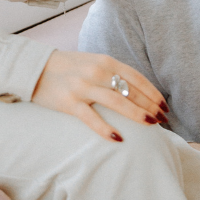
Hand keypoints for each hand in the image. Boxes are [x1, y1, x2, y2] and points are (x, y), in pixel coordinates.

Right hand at [31, 50, 169, 141]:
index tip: (164, 106)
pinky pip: (91, 118)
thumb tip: (137, 90)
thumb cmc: (69, 67)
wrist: (35, 68)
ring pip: (117, 102)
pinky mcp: (69, 103)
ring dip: (137, 114)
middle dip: (150, 105)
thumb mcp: (94, 62)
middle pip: (131, 90)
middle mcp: (96, 72)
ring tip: (151, 124)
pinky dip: (106, 129)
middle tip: (163, 119)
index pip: (136, 78)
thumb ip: (113, 73)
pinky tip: (119, 138)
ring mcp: (83, 88)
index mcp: (105, 61)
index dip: (153, 92)